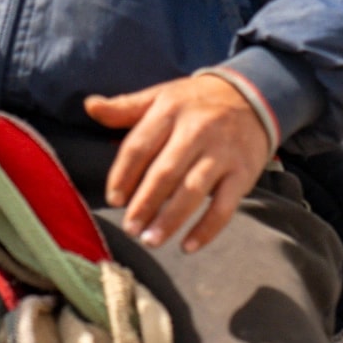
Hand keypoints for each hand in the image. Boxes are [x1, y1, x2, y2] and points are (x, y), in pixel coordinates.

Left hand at [84, 73, 270, 252]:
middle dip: (144, 203)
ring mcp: (222, 152)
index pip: (139, 145)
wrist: (252, 96)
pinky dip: (207, 229)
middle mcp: (196, 130)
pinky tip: (188, 246)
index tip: (113, 199)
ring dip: (170, 220)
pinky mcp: (243, 172)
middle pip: (165, 172)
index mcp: (170, 109)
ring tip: (150, 241)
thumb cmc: (196, 102)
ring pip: (193, 191)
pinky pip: (225, 206)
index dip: (123, 174)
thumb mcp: (161, 96)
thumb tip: (89, 105)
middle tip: (129, 228)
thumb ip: (125, 107)